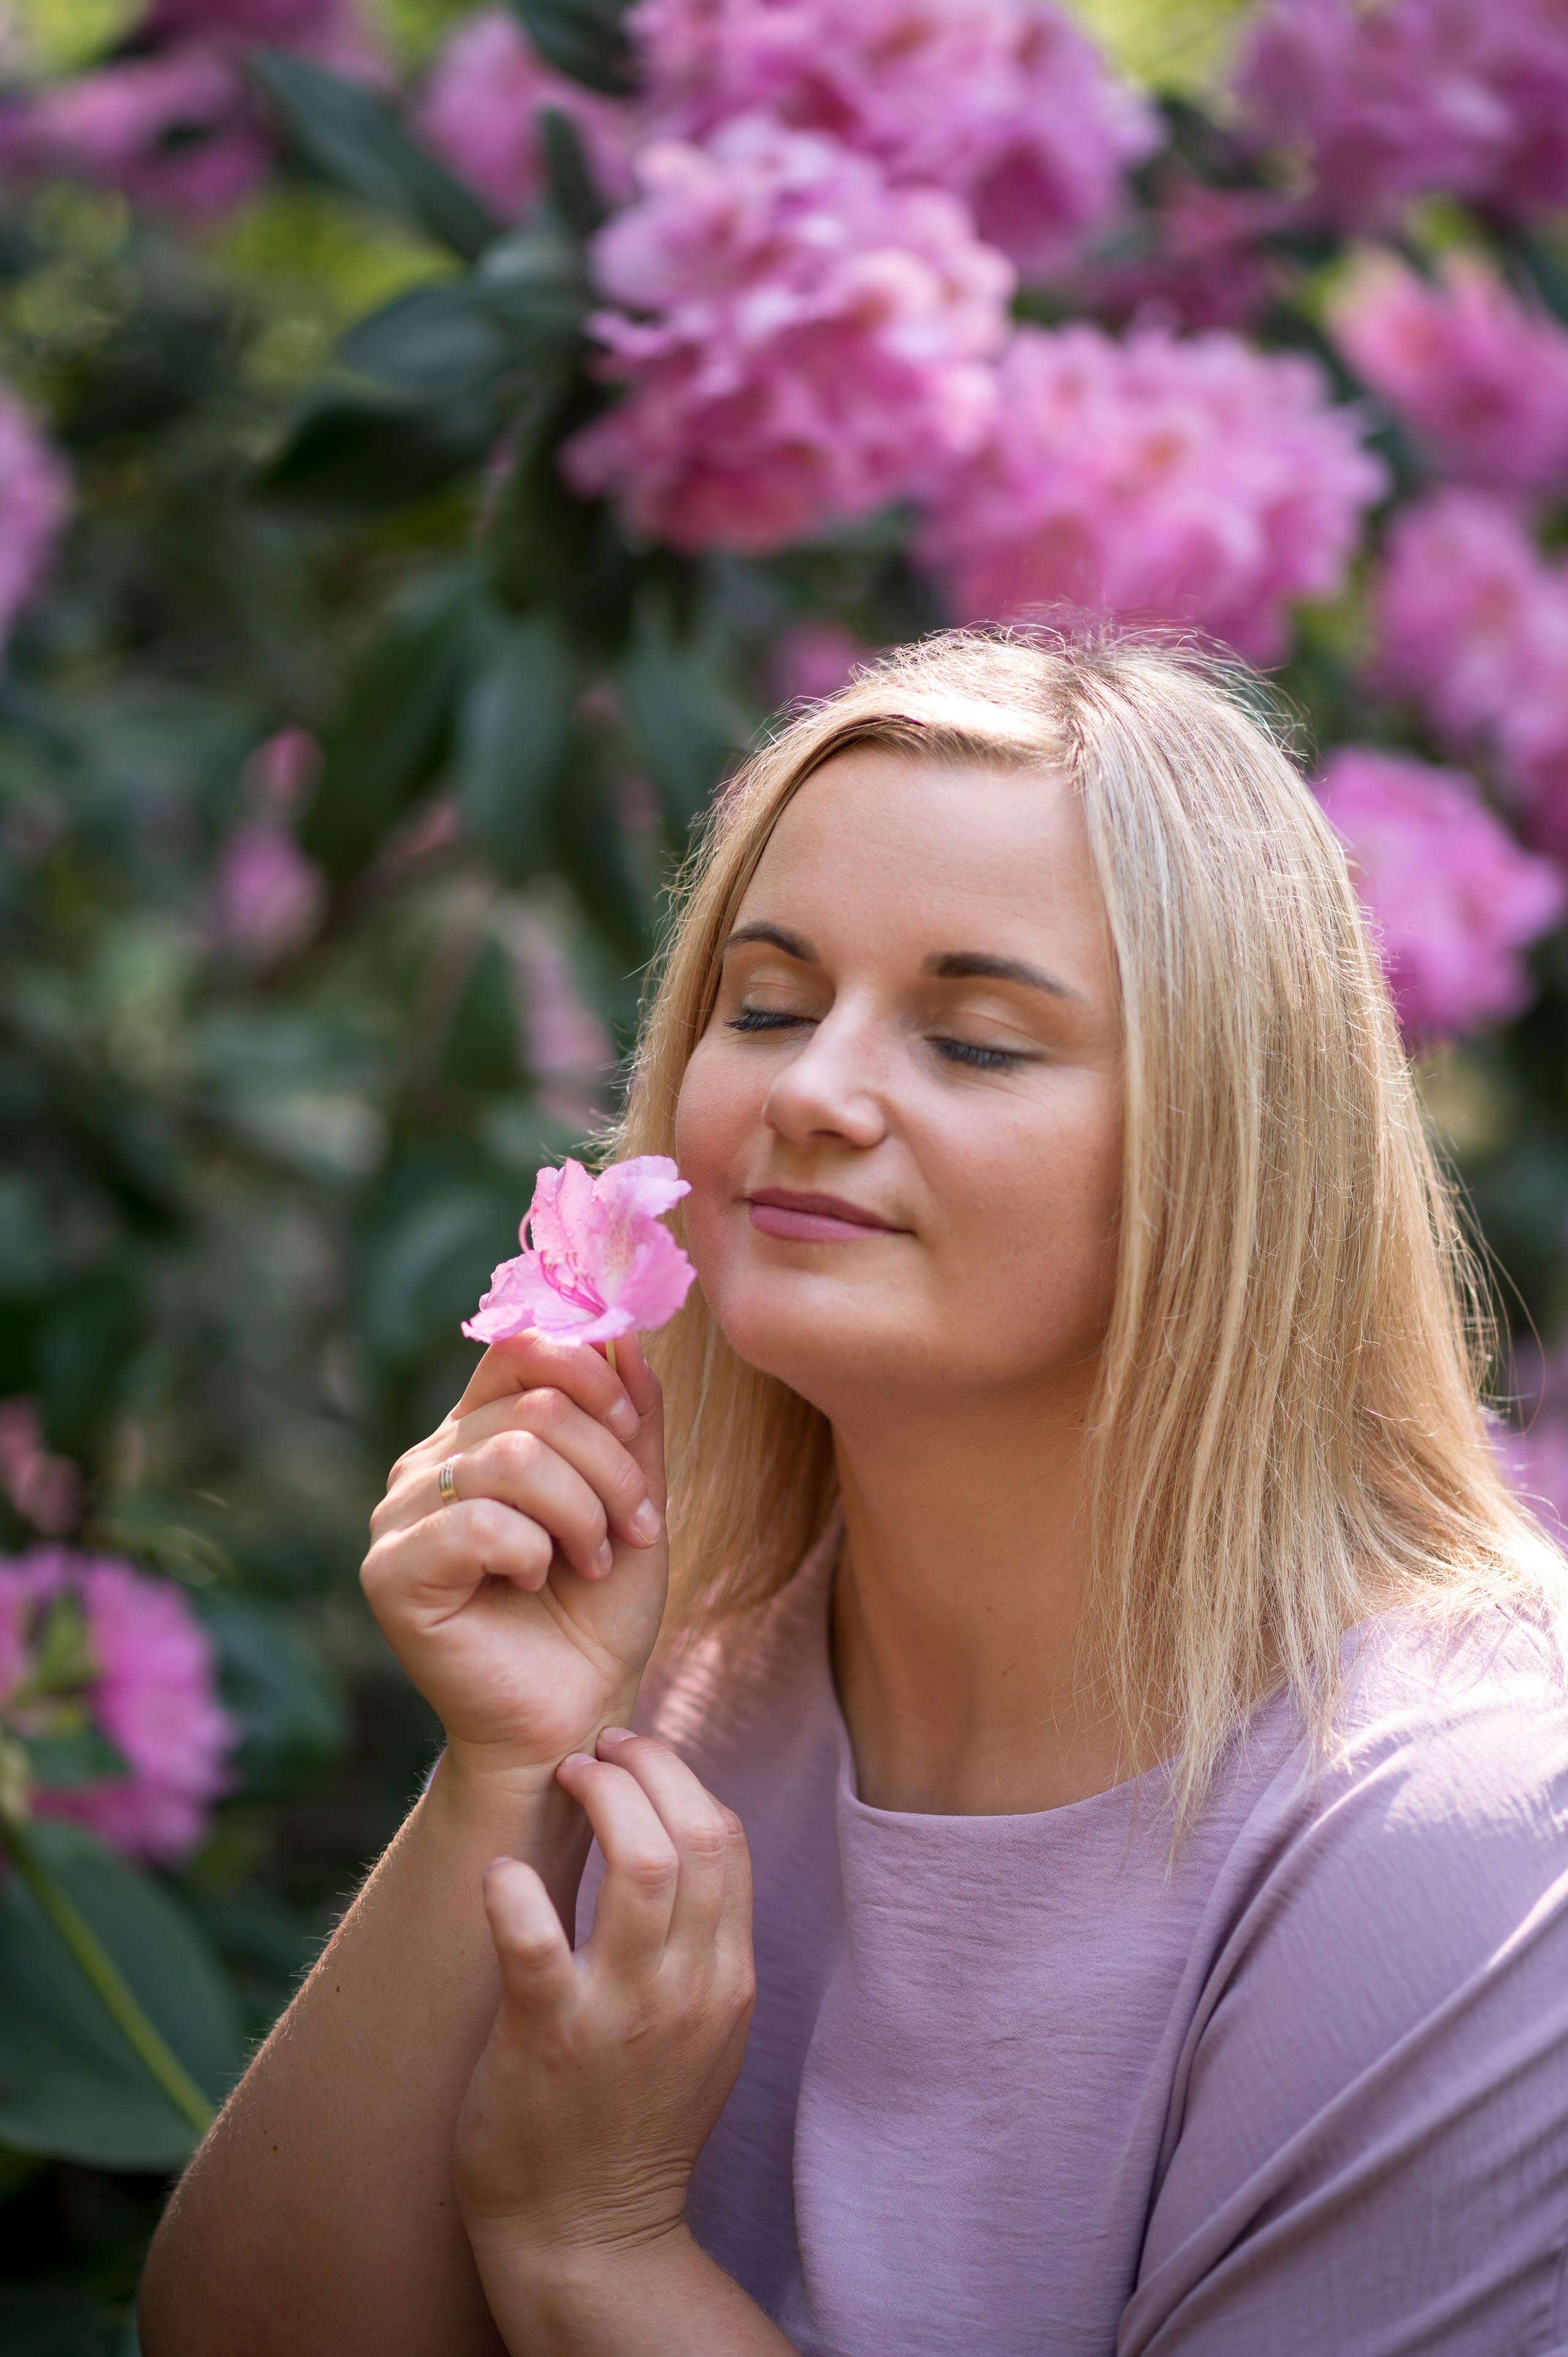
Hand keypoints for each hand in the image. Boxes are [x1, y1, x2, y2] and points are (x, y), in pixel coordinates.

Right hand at [361, 1333, 667, 1782]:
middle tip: (635, 1528)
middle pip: (533, 1404)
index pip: (519, 1345)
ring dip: (582, 1512)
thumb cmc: (599, 1615)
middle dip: (610, 1465)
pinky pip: (478, 1522)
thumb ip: (631, 1420)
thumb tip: (626, 1333)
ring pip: (511, 1457)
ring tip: (594, 1560)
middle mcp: (429, 1461)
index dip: (588, 1369)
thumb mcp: (636, 1501)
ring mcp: (401, 1515)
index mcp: (477, 1431)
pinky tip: (535, 1583)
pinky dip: (532, 1551)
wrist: (576, 1717)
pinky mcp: (390, 1572)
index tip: (634, 1428)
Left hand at [454, 1731, 754, 2290]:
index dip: (681, 1777)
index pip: (727, 1840)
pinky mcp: (547, 2041)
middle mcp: (687, 1989)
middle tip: (593, 1750)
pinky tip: (499, 1873)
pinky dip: (513, 1891)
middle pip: (695, 1835)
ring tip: (561, 1777)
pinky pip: (534, 1942)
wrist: (590, 2236)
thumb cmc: (634, 2117)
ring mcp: (621, 2015)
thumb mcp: (701, 2027)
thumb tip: (677, 1837)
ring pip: (639, 1867)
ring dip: (598, 1800)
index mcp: (727, 1979)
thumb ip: (701, 1941)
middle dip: (645, 1767)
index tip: (634, 1754)